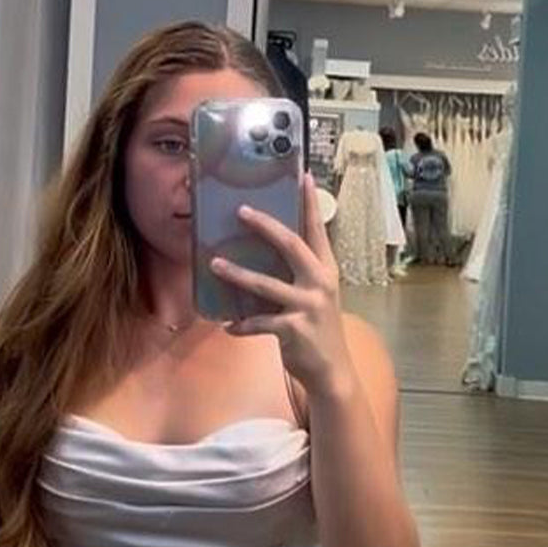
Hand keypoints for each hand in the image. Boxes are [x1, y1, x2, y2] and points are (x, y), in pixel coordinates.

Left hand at [210, 172, 355, 398]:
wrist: (332, 370)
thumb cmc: (318, 329)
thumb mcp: (317, 296)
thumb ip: (300, 273)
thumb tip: (270, 250)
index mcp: (326, 270)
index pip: (317, 230)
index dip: (310, 203)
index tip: (302, 175)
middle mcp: (319, 283)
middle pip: (290, 246)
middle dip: (264, 226)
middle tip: (240, 211)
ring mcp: (307, 307)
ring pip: (265, 284)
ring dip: (237, 274)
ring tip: (215, 264)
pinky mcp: (293, 330)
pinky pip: (259, 323)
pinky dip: (241, 324)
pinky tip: (227, 325)